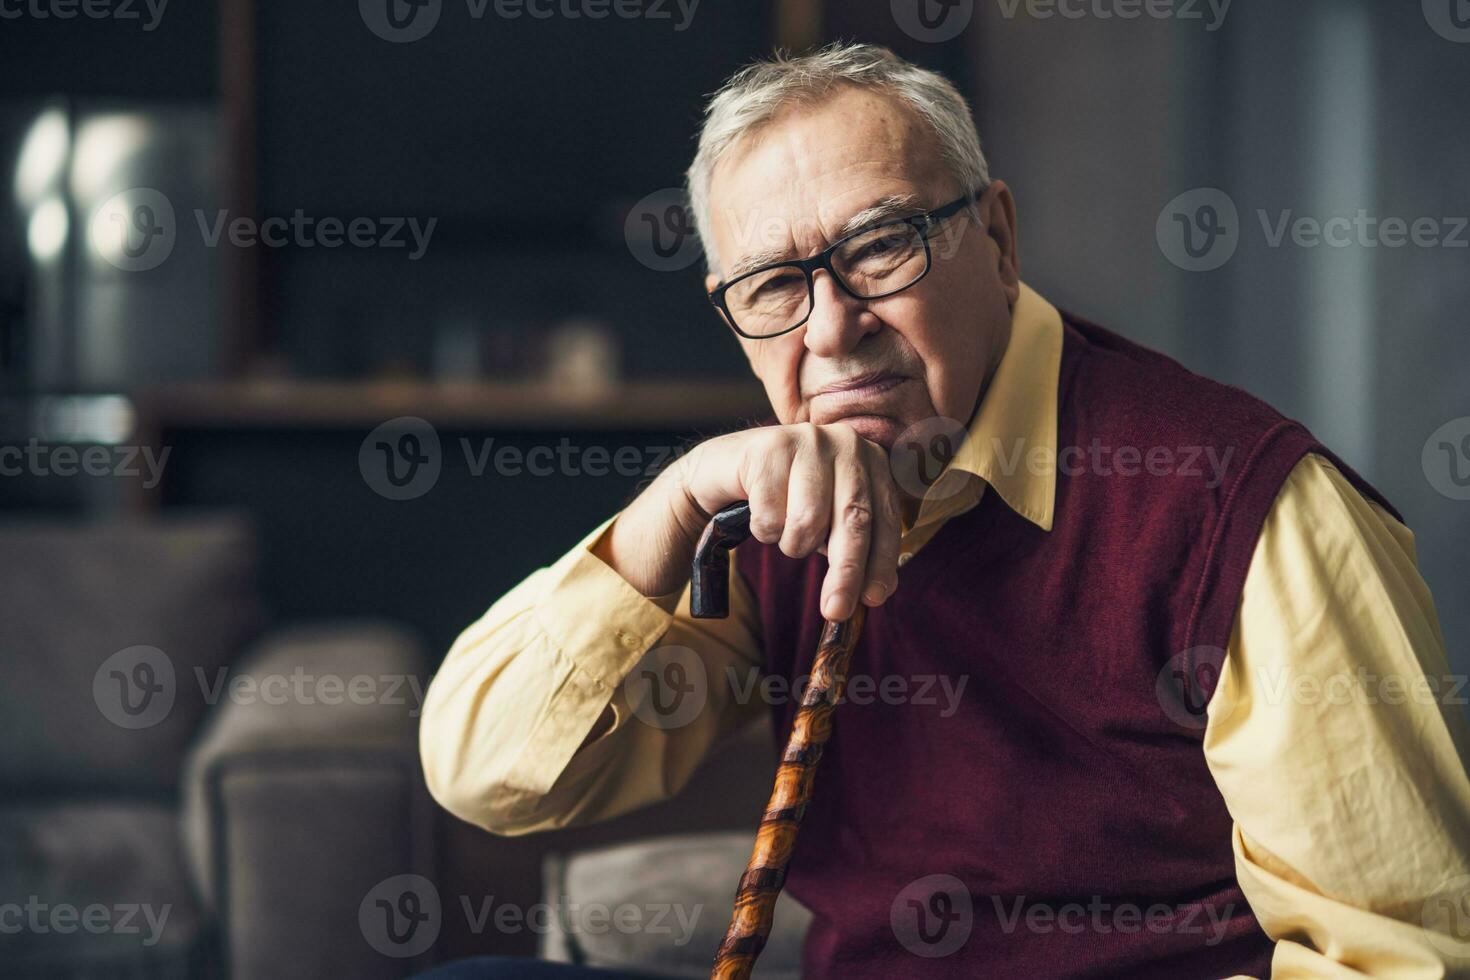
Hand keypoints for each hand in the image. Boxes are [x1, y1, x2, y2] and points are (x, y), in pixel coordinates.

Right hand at [602, 423, 901, 621]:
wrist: (722, 470)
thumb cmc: (785, 499)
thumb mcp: (829, 519)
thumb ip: (856, 545)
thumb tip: (880, 591)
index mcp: (872, 460)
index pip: (885, 519)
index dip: (881, 562)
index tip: (874, 599)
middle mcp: (846, 442)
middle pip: (852, 520)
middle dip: (845, 572)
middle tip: (835, 611)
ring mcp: (807, 440)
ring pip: (809, 521)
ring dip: (791, 543)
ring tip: (782, 531)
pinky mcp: (768, 447)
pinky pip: (770, 516)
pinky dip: (763, 529)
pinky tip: (758, 511)